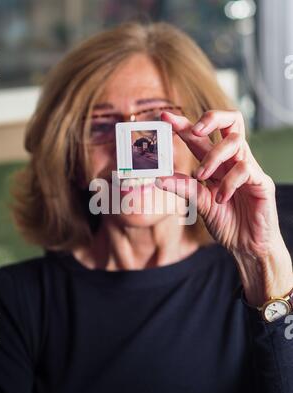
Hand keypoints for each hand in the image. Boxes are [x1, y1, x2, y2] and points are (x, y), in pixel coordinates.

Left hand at [157, 110, 292, 306]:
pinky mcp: (261, 183)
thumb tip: (158, 177)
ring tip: (201, 177)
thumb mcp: (200, 203)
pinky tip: (220, 198)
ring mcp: (250, 169)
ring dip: (213, 158)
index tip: (164, 117)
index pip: (202, 137)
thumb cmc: (226, 222)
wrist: (246, 246)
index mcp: (219, 164)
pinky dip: (228, 182)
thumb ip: (183, 188)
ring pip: (235, 143)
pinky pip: (245, 169)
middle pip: (231, 121)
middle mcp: (234, 161)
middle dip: (210, 118)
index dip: (184, 125)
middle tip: (194, 131)